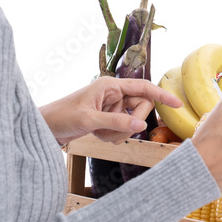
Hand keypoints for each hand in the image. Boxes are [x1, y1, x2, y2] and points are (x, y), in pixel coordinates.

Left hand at [39, 76, 181, 145]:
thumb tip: (141, 127)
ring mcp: (112, 106)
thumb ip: (116, 122)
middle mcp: (114, 93)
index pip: (143, 88)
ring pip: (131, 121)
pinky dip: (113, 136)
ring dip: (118, 132)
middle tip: (116, 131)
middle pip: (140, 107)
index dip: (161, 95)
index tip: (177, 103)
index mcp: (111, 85)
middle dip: (131, 123)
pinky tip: (97, 135)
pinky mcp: (108, 118)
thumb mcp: (89, 120)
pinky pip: (122, 129)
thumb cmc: (62, 115)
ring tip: (99, 132)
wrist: (45, 127)